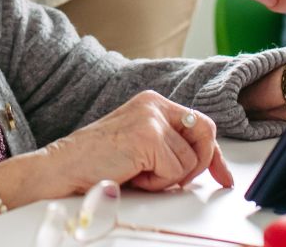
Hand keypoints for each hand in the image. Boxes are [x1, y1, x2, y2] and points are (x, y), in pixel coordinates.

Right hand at [0, 91, 231, 207]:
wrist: (61, 169)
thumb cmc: (95, 163)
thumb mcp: (139, 146)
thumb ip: (168, 145)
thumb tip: (203, 162)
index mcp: (152, 102)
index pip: (200, 124)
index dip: (214, 154)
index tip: (223, 176)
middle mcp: (154, 104)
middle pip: (205, 135)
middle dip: (195, 166)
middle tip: (166, 179)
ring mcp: (151, 118)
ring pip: (189, 162)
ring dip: (165, 179)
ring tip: (136, 173)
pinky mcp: (148, 136)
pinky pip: (175, 172)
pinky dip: (156, 183)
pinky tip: (132, 175)